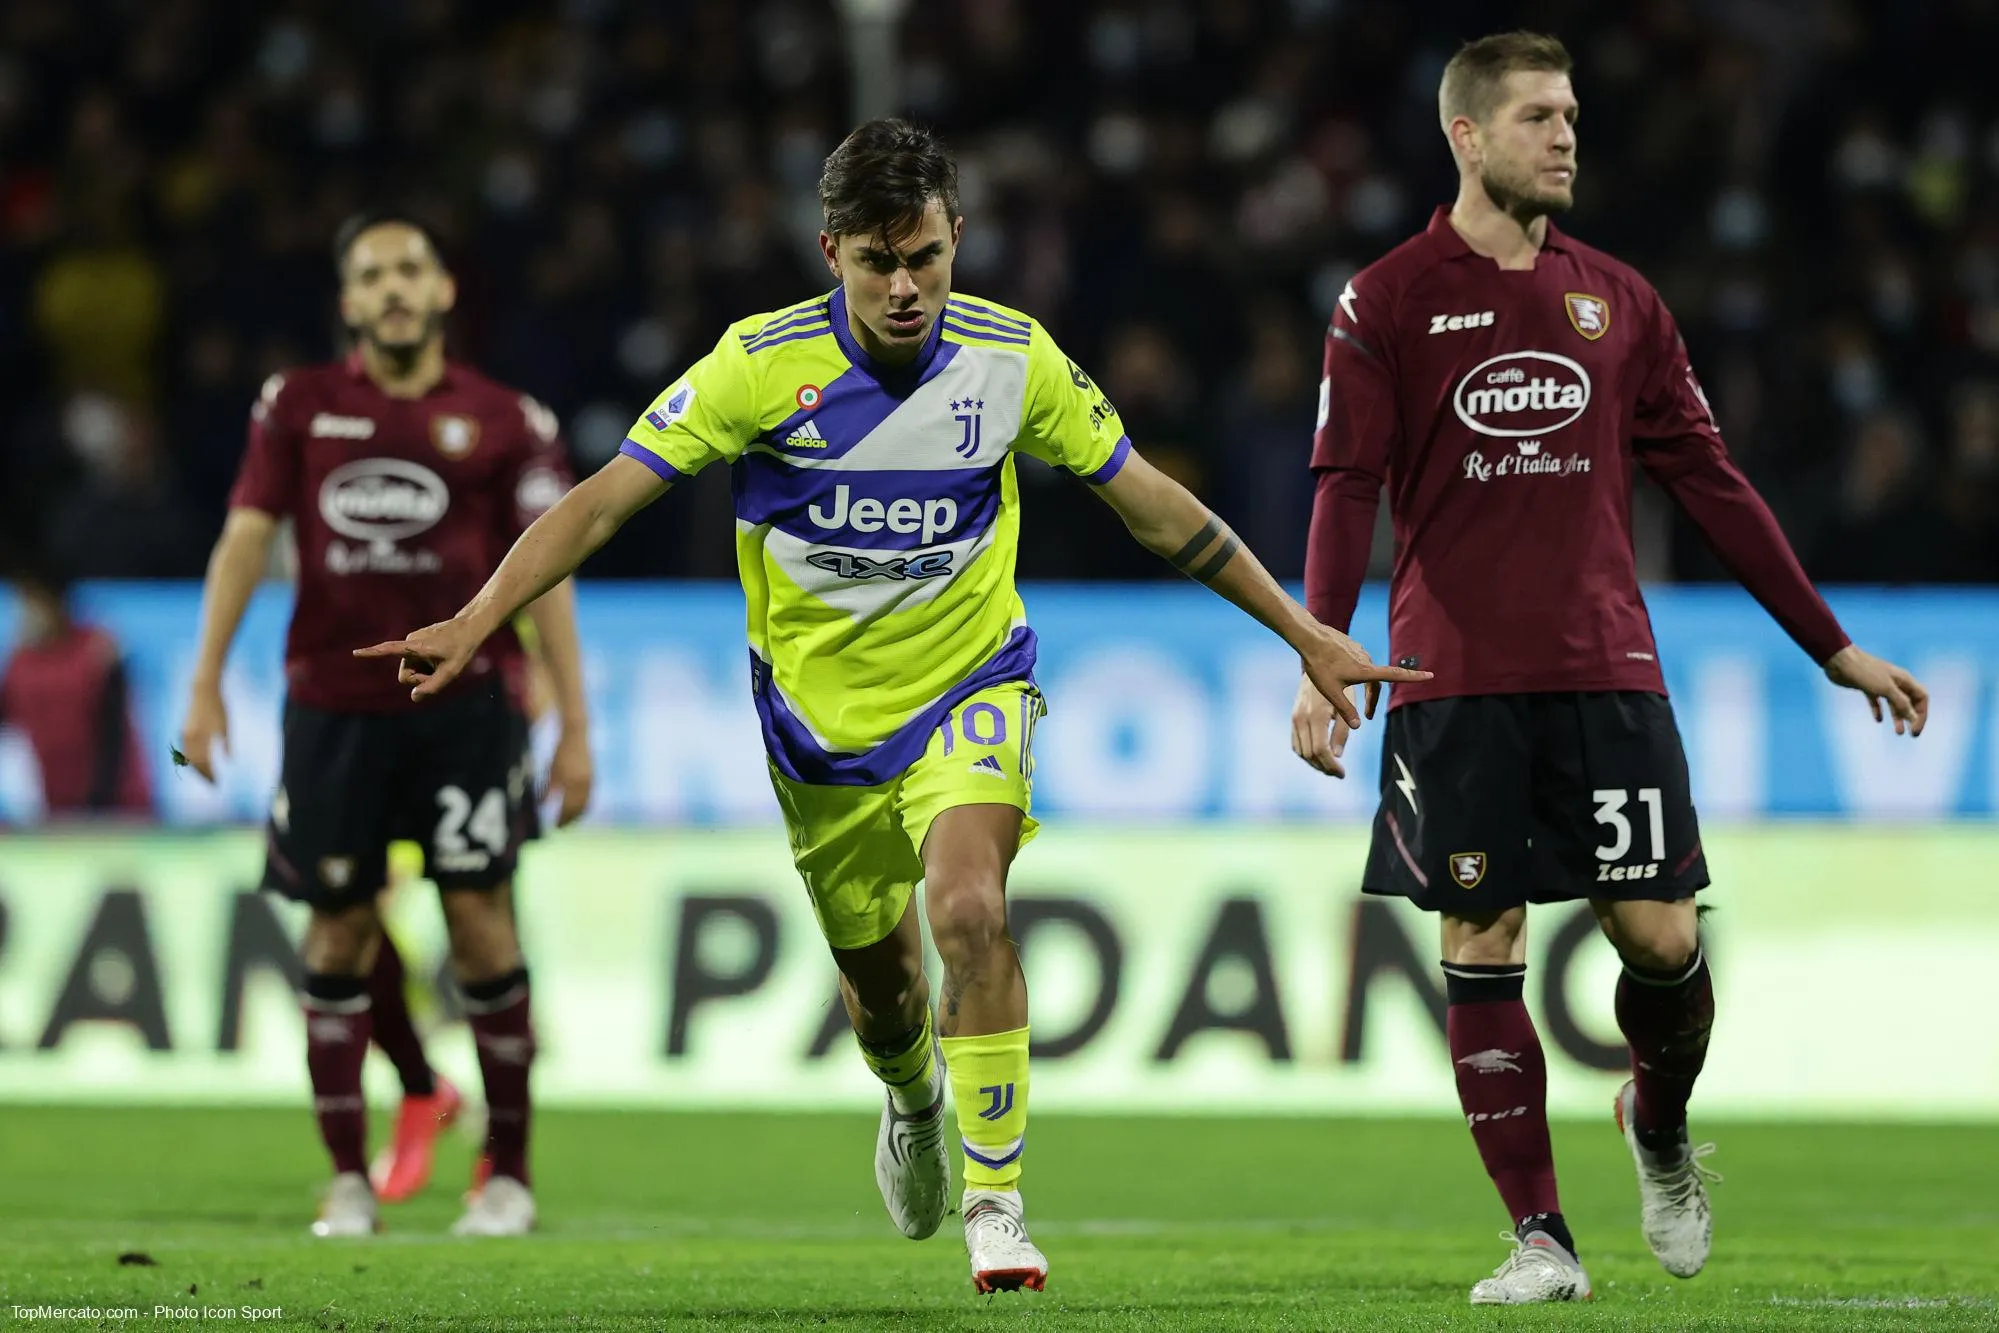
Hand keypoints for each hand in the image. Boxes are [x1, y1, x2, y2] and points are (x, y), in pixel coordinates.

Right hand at [177, 683, 229, 782]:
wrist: (202, 691)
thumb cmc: (218, 708)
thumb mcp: (226, 726)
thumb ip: (227, 744)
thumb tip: (230, 760)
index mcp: (202, 737)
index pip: (205, 763)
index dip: (211, 774)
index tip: (218, 783)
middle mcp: (191, 738)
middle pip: (195, 763)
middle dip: (204, 775)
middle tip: (213, 784)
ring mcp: (185, 735)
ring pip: (189, 758)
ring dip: (197, 769)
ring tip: (208, 777)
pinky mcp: (183, 732)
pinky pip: (186, 751)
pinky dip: (192, 760)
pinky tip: (200, 764)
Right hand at [354, 615, 486, 701]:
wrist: (469, 628)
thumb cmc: (461, 650)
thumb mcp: (451, 672)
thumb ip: (432, 687)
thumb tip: (414, 697)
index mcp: (415, 647)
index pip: (389, 650)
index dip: (372, 653)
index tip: (355, 653)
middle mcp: (409, 641)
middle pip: (404, 675)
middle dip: (418, 679)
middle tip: (439, 672)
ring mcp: (411, 641)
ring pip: (410, 670)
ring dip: (423, 672)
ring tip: (441, 662)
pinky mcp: (415, 643)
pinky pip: (415, 663)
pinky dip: (425, 665)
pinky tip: (439, 658)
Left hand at [545, 726, 593, 827]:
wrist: (577, 734)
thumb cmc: (560, 752)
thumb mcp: (551, 770)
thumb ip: (547, 788)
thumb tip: (540, 805)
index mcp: (572, 781)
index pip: (568, 807)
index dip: (562, 819)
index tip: (555, 827)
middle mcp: (583, 783)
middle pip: (578, 808)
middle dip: (570, 819)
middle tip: (560, 827)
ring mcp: (590, 780)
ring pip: (585, 804)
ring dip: (576, 814)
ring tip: (567, 820)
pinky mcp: (592, 778)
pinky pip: (588, 797)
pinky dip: (581, 805)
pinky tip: (573, 808)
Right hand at [1290, 676, 1355, 776]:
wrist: (1319, 664)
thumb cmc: (1340, 684)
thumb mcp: (1347, 705)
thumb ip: (1342, 731)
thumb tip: (1337, 755)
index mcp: (1317, 716)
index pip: (1320, 750)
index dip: (1331, 765)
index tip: (1342, 773)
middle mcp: (1302, 719)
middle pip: (1309, 754)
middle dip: (1324, 767)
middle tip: (1338, 773)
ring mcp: (1295, 718)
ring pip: (1301, 752)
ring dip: (1315, 763)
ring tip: (1330, 767)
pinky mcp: (1293, 718)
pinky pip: (1296, 744)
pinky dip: (1306, 755)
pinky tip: (1319, 757)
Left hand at [1296, 625, 1430, 729]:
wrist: (1309, 638)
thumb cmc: (1319, 666)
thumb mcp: (1330, 692)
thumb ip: (1345, 709)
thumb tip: (1358, 726)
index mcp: (1365, 670)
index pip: (1395, 675)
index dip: (1414, 677)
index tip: (1430, 675)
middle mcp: (1366, 659)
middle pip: (1377, 682)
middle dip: (1373, 698)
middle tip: (1368, 714)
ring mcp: (1359, 651)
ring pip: (1367, 672)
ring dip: (1364, 686)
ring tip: (1349, 695)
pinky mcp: (1351, 646)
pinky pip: (1358, 662)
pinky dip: (1355, 673)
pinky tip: (1340, 675)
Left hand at [1824, 644, 1927, 735]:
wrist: (1840, 662)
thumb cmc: (1865, 672)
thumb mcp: (1886, 689)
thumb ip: (1901, 703)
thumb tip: (1914, 718)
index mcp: (1904, 679)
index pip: (1921, 697)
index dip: (1921, 713)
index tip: (1915, 729)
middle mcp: (1895, 682)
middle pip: (1910, 702)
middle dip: (1912, 717)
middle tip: (1911, 734)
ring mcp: (1880, 684)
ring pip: (1894, 704)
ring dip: (1898, 717)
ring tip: (1898, 732)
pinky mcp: (1867, 687)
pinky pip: (1877, 701)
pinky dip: (1879, 710)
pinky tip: (1878, 720)